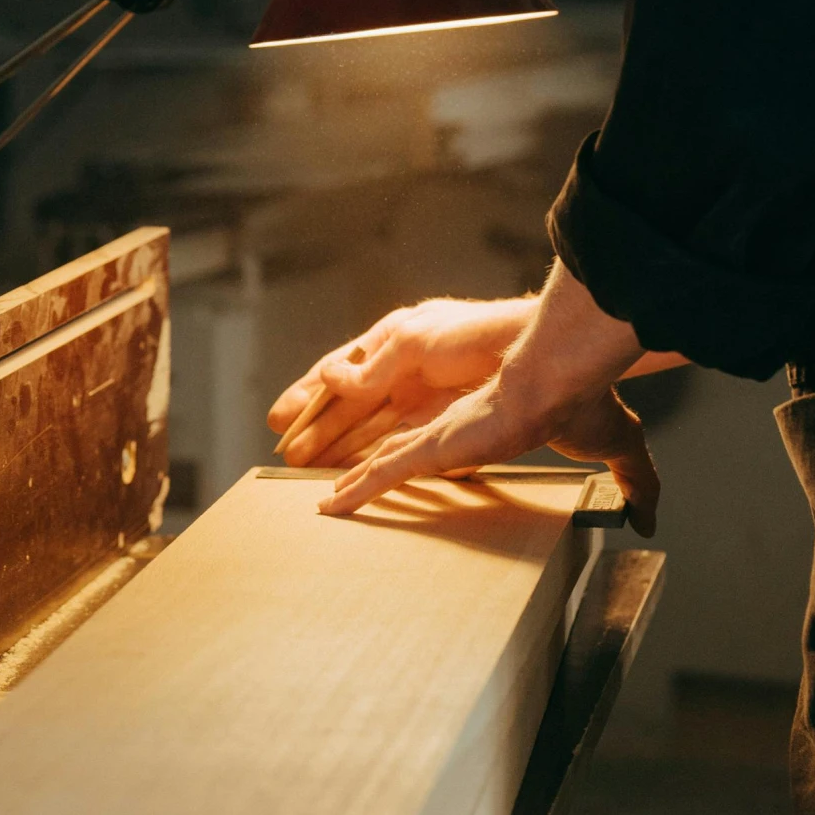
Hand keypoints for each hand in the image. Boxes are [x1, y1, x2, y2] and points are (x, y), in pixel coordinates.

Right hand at [267, 295, 537, 469]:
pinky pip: (393, 451)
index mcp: (395, 342)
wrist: (535, 358)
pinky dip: (368, 464)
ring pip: (368, 432)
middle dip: (319, 431)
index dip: (309, 395)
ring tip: (309, 472)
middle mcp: (405, 374)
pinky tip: (352, 478)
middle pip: (351, 409)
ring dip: (338, 451)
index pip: (341, 370)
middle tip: (287, 457)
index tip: (279, 419)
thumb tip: (330, 381)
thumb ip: (371, 366)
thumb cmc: (478, 336)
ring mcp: (422, 404)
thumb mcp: (414, 342)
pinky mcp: (439, 432)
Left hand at [319, 263, 660, 534]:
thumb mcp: (616, 450)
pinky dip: (355, 493)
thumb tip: (653, 519)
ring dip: (352, 485)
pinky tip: (329, 510)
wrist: (564, 379)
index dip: (424, 456)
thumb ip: (635, 485)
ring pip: (383, 465)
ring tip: (322, 505)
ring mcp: (440, 437)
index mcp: (491, 425)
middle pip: (402, 450)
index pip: (447, 441)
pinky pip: (383, 475)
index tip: (407, 469)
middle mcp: (456, 428)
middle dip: (370, 470)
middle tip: (341, 489)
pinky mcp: (431, 447)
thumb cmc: (585, 404)